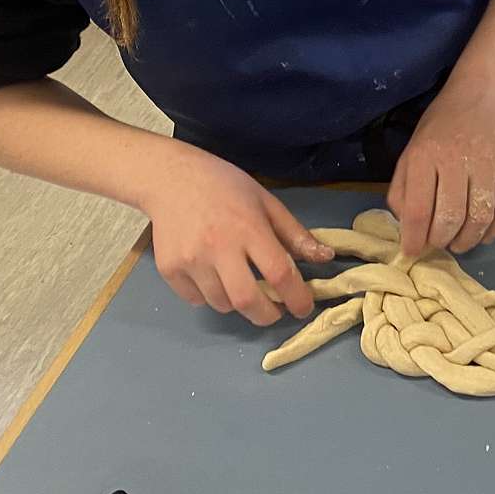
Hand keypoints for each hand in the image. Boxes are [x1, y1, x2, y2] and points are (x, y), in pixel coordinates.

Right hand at [142, 144, 333, 325]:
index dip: (297, 297)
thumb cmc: (225, 186)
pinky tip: (214, 278)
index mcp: (249, 228)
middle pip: (247, 300)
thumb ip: (295, 233)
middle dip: (267, 315)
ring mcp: (190, 260)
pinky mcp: (169, 269)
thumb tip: (326, 257)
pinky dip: (209, 297)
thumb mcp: (266, 202)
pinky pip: (195, 300)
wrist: (171, 178)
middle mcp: (218, 247)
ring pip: (220, 304)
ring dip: (238, 304)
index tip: (304, 307)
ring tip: (242, 286)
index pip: (279, 273)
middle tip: (275, 311)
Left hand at [387, 70, 494, 257]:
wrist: (481, 95)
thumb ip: (402, 191)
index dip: (414, 238)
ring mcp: (488, 163)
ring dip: (469, 240)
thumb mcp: (410, 152)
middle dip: (441, 241)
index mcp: (425, 156)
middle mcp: (456, 160)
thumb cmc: (440, 127)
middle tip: (438, 244)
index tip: (412, 251)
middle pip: (450, 217)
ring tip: (460, 243)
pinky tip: (486, 234)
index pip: (418, 209)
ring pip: (480, 216)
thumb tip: (407, 228)